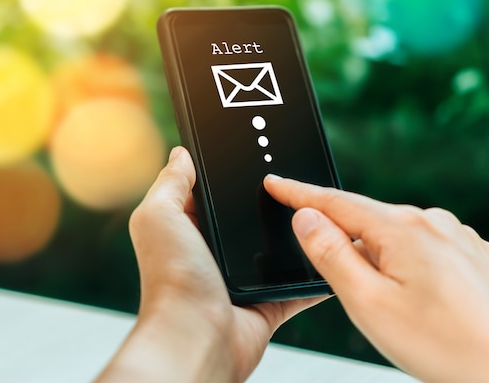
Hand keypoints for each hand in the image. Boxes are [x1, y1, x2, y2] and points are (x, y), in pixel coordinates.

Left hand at [95, 147, 327, 382]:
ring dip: (293, 235)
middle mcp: (212, 253)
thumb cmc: (173, 278)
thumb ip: (170, 183)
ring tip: (316, 210)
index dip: (225, 175)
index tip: (251, 153)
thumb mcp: (159, 216)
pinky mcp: (266, 302)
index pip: (208, 194)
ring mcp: (240, 278)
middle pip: (245, 218)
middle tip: (292, 178)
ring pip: (274, 248)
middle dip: (266, 202)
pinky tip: (330, 252)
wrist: (199, 336)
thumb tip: (181, 154)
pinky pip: (296, 285)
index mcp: (187, 229)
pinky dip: (312, 274)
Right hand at [265, 176, 488, 382]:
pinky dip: (409, 266)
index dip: (298, 192)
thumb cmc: (442, 346)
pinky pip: (425, 248)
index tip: (275, 183)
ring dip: (381, 260)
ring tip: (397, 310)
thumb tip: (306, 216)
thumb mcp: (366, 302)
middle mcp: (433, 222)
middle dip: (346, 245)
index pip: (335, 202)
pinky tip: (422, 302)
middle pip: (366, 222)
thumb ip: (330, 253)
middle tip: (351, 292)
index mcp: (401, 229)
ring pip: (396, 238)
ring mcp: (458, 237)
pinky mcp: (473, 254)